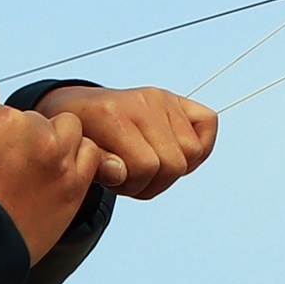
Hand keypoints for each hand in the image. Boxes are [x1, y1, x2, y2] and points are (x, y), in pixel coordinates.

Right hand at [0, 79, 108, 261]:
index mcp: (11, 121)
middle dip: (36, 132)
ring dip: (62, 143)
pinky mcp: (75, 189)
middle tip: (18, 160)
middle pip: (49, 119)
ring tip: (39, 166)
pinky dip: (81, 161)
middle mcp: (42, 137)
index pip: (16, 111)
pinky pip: (92, 159)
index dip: (4, 131)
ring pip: (74, 133)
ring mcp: (62, 164)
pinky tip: (59, 175)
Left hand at [39, 83, 215, 199]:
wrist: (77, 107)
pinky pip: (208, 123)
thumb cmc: (80, 139)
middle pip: (174, 164)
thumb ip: (98, 167)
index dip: (133, 186)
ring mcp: (161, 98)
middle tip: (132, 177)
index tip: (116, 181)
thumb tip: (120, 172)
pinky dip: (199, 145)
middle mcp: (141, 101)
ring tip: (148, 167)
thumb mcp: (78, 157)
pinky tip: (174, 152)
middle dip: (153, 183)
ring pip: (192, 152)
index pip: (145, 166)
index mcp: (111, 115)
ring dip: (172, 170)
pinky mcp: (175, 98)